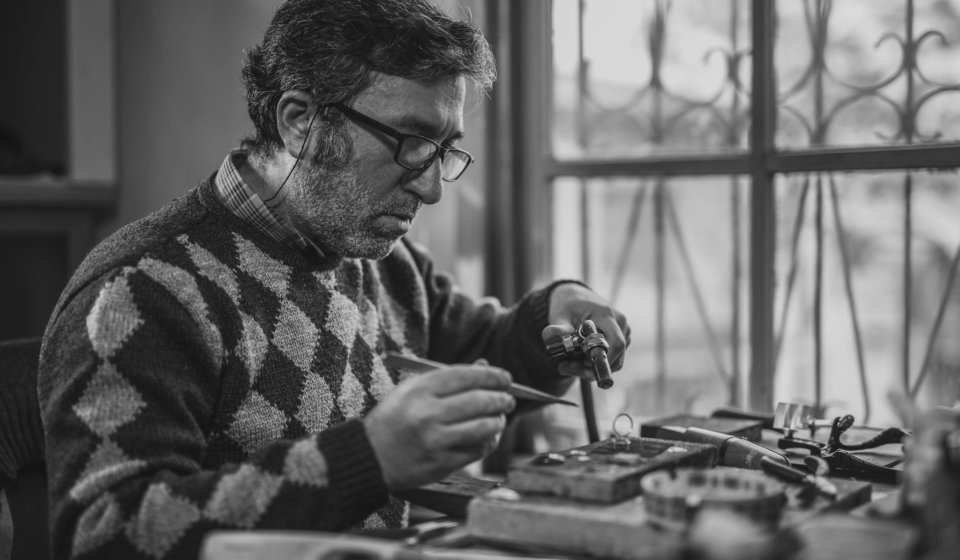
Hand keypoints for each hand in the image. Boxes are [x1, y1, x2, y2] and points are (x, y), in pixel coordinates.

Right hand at [363, 364, 515, 490]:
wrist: (370, 456)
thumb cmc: (394, 418)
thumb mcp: (412, 390)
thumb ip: (448, 379)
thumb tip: (484, 366)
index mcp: (419, 390)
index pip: (466, 376)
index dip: (492, 376)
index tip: (505, 378)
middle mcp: (427, 413)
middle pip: (479, 401)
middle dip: (501, 399)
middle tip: (508, 399)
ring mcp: (435, 440)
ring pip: (483, 427)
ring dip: (498, 421)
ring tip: (499, 418)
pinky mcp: (441, 463)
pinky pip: (476, 450)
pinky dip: (488, 442)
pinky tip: (488, 437)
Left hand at [543, 282, 630, 380]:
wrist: (576, 297)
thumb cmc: (568, 306)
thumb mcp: (560, 315)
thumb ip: (558, 328)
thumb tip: (549, 335)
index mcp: (607, 315)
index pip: (616, 343)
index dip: (603, 360)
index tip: (582, 366)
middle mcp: (620, 323)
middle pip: (615, 357)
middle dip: (591, 369)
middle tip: (566, 368)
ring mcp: (623, 331)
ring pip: (613, 361)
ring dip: (590, 368)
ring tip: (567, 363)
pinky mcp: (621, 339)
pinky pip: (612, 359)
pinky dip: (594, 364)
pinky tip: (577, 359)